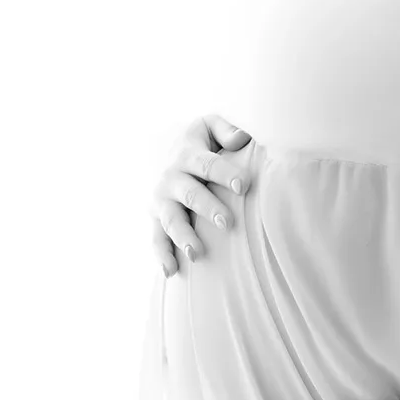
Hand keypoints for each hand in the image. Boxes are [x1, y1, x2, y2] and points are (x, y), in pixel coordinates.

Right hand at [150, 112, 252, 275]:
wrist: (169, 154)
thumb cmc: (200, 143)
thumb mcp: (208, 126)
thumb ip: (225, 130)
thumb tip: (242, 139)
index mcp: (187, 153)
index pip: (207, 164)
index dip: (225, 174)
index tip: (243, 186)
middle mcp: (171, 177)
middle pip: (190, 194)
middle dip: (208, 208)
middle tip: (227, 223)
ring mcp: (161, 199)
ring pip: (171, 220)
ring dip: (183, 236)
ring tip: (197, 253)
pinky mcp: (155, 217)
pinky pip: (156, 238)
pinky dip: (161, 255)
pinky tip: (170, 272)